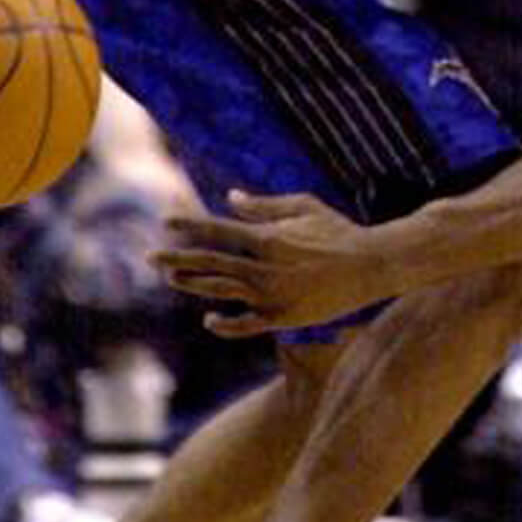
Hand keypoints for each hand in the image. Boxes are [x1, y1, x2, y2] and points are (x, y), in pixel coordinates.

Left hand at [150, 190, 388, 336]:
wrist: (371, 267)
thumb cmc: (338, 230)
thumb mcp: (302, 206)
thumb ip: (263, 205)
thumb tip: (229, 197)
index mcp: (267, 237)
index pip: (217, 230)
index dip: (188, 225)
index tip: (165, 222)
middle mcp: (264, 268)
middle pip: (210, 262)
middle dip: (176, 259)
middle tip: (150, 257)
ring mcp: (271, 296)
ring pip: (221, 291)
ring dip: (193, 284)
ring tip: (173, 278)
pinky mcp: (282, 318)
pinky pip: (243, 325)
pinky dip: (223, 323)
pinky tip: (208, 318)